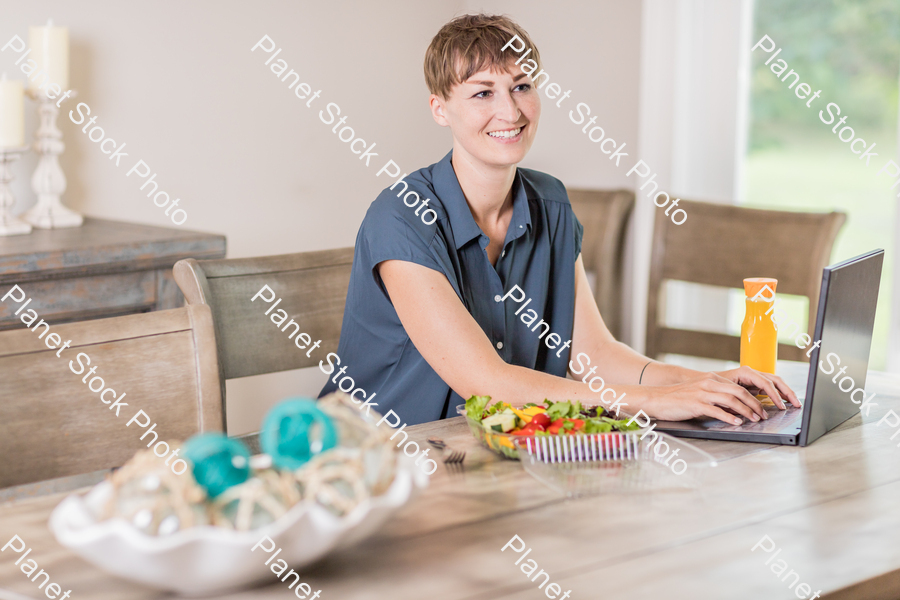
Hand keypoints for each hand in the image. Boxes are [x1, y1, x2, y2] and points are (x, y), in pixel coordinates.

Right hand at [642, 372, 776, 425]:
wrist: (656, 398)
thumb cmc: (677, 398)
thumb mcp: (699, 392)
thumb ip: (716, 396)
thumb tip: (734, 407)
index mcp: (711, 379)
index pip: (738, 387)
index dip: (753, 397)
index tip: (761, 408)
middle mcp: (708, 383)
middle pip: (738, 392)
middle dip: (754, 404)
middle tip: (762, 415)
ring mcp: (702, 393)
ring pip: (731, 400)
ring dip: (746, 411)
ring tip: (754, 419)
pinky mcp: (695, 404)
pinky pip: (717, 410)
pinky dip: (729, 416)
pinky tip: (736, 422)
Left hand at [713, 366, 800, 409]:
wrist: (702, 381)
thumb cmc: (712, 387)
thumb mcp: (723, 394)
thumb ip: (737, 401)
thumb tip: (750, 411)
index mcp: (745, 372)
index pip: (765, 383)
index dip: (775, 395)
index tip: (781, 406)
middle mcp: (751, 372)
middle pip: (774, 380)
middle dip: (787, 392)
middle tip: (796, 404)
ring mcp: (753, 376)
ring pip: (774, 382)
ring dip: (785, 392)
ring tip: (794, 403)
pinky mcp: (753, 382)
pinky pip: (769, 386)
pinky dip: (778, 393)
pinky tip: (784, 402)